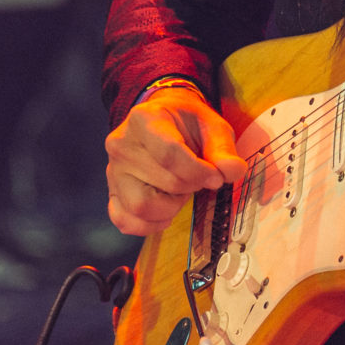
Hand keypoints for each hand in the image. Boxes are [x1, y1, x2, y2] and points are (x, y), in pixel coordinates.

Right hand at [104, 81, 247, 236]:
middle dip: (191, 186)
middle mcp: (121, 145)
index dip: (198, 172)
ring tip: (180, 191)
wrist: (162, 119)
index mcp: (144, 119)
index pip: (169, 154)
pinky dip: (149, 225)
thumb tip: (232, 172)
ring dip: (171, 207)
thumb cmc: (187, 123)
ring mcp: (113, 171)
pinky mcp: (112, 192)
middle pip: (163, 181)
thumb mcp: (212, 125)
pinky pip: (124, 220)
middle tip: (199, 178)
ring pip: (141, 206)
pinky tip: (166, 212)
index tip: (216, 177)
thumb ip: (223, 149)